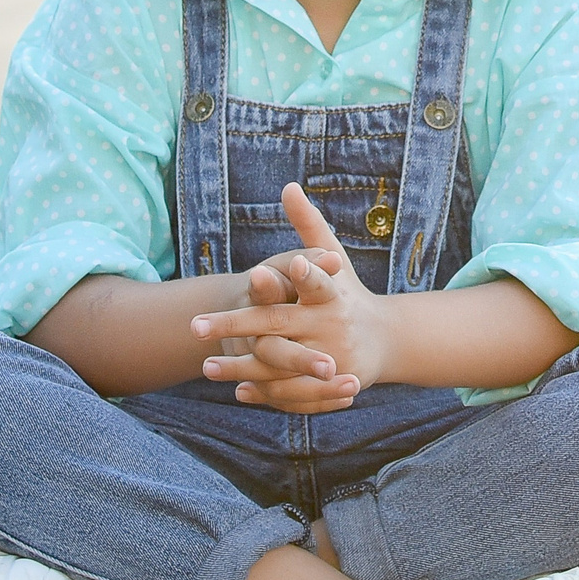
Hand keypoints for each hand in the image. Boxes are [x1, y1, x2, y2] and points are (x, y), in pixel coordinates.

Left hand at [189, 183, 397, 411]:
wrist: (383, 340)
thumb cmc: (346, 292)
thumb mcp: (333, 257)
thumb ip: (308, 225)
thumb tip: (288, 186)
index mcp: (332, 293)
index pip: (317, 281)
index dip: (306, 273)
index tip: (290, 263)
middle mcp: (332, 324)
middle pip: (277, 323)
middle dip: (235, 325)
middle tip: (194, 326)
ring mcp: (332, 356)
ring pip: (279, 363)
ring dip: (241, 367)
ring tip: (205, 366)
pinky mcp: (330, 385)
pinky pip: (292, 391)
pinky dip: (264, 393)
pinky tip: (236, 390)